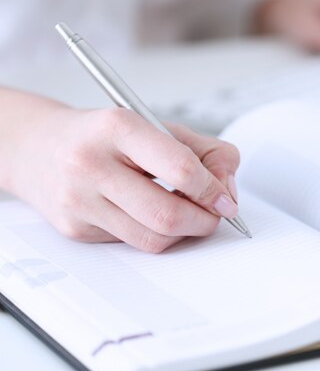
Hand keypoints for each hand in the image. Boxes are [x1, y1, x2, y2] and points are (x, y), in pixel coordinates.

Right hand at [9, 104, 239, 252]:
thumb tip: (227, 192)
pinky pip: (132, 244)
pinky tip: (152, 214)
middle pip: (167, 214)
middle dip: (204, 221)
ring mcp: (79, 200)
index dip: (213, 190)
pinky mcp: (75, 229)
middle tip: (214, 215)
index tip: (226, 199)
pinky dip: (156, 235)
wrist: (40, 147)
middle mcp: (91, 164)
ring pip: (152, 239)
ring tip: (188, 214)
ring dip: (184, 233)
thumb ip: (207, 152)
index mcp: (118, 127)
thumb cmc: (107, 137)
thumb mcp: (160, 127)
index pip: (180, 169)